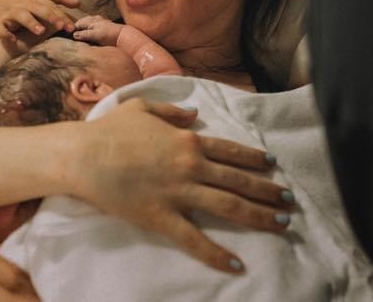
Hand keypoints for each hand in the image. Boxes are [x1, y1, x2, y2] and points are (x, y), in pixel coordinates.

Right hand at [0, 0, 79, 40]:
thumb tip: (78, 3)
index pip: (51, 7)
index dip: (62, 16)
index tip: (72, 26)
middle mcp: (25, 4)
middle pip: (39, 9)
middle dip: (50, 17)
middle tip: (61, 26)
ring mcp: (11, 12)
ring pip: (21, 17)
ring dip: (30, 23)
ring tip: (40, 31)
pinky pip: (1, 28)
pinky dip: (5, 34)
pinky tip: (12, 40)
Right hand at [73, 15, 122, 45]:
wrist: (123, 36)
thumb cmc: (110, 35)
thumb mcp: (95, 35)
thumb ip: (84, 34)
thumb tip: (74, 35)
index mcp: (91, 20)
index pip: (77, 24)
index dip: (72, 30)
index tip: (69, 37)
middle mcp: (94, 19)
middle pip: (81, 23)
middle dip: (77, 30)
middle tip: (73, 38)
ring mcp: (99, 22)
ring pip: (87, 25)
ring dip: (83, 31)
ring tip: (80, 39)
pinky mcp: (102, 27)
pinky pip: (92, 28)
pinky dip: (89, 32)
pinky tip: (89, 37)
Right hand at [75, 98, 294, 272]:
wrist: (83, 156)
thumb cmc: (109, 130)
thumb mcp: (142, 107)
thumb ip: (171, 110)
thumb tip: (194, 114)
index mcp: (187, 140)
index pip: (230, 151)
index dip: (254, 158)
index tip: (272, 165)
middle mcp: (190, 165)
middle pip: (238, 180)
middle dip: (267, 190)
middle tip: (289, 200)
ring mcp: (178, 192)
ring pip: (228, 206)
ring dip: (258, 216)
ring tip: (281, 223)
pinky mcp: (162, 217)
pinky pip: (195, 239)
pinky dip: (217, 254)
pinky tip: (236, 265)